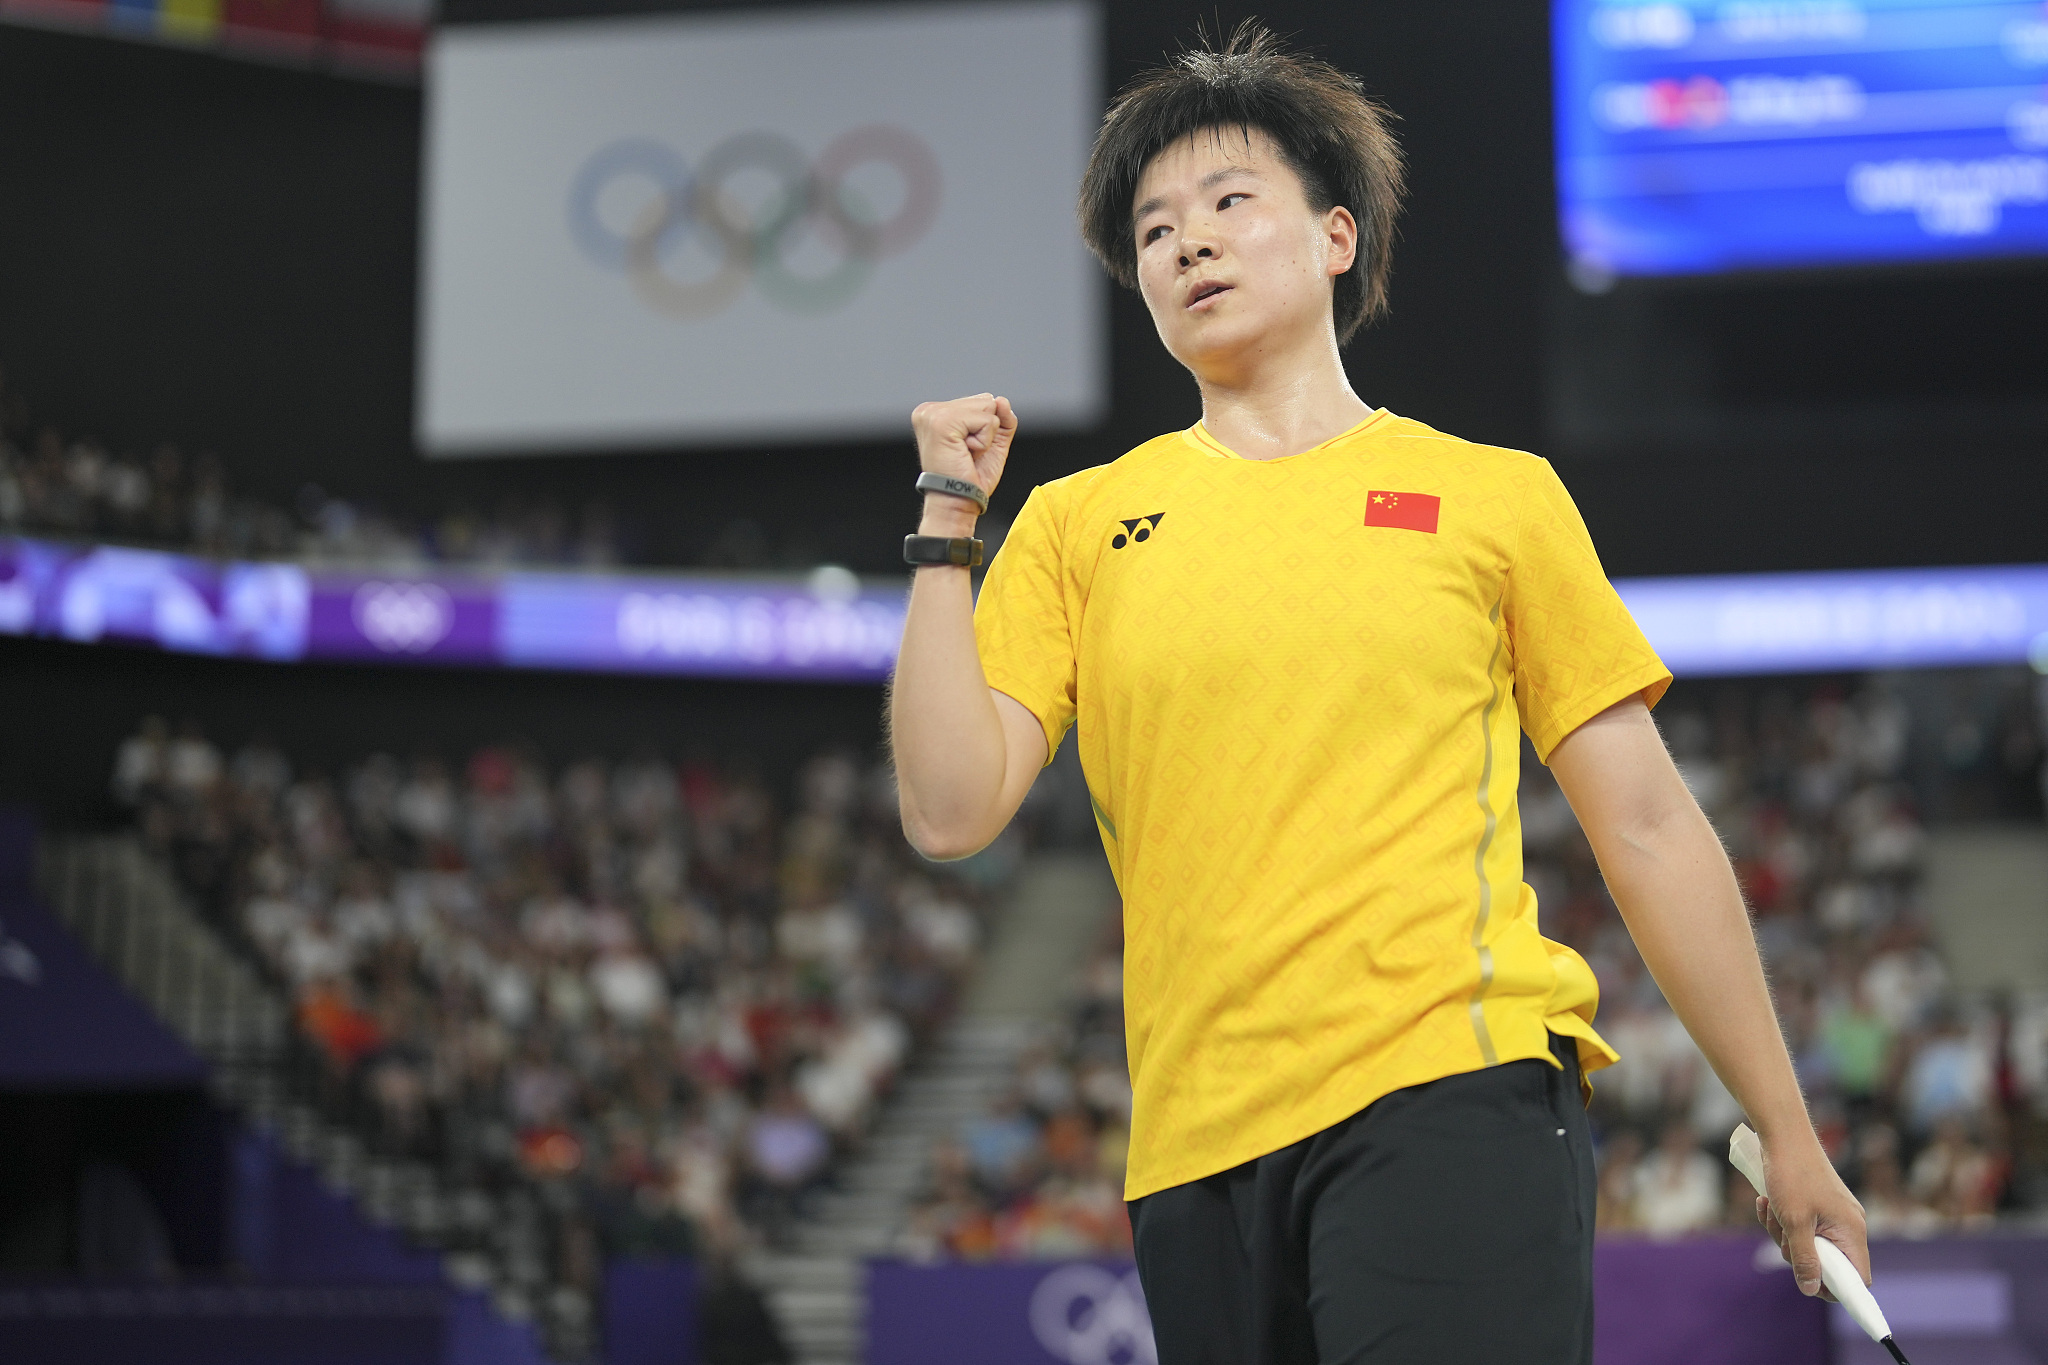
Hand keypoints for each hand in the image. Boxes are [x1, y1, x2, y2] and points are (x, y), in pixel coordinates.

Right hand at [911, 393, 1016, 500]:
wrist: (957, 501)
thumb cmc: (970, 477)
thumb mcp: (992, 442)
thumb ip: (1001, 418)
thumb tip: (1002, 400)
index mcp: (936, 412)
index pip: (981, 401)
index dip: (984, 428)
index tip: (966, 449)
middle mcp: (930, 409)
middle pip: (985, 400)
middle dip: (985, 430)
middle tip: (967, 453)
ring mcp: (934, 414)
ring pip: (987, 408)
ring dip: (985, 437)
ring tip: (965, 453)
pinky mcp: (942, 422)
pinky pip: (986, 421)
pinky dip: (984, 442)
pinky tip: (966, 453)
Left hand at [1755, 1135, 1870, 1298]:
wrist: (1782, 1134)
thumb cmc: (1791, 1174)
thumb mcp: (1794, 1222)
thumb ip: (1805, 1259)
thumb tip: (1811, 1289)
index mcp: (1852, 1231)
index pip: (1857, 1277)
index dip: (1836, 1288)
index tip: (1809, 1285)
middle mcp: (1847, 1224)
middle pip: (1826, 1262)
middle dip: (1795, 1252)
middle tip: (1781, 1234)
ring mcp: (1832, 1213)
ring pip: (1807, 1243)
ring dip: (1782, 1232)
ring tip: (1771, 1208)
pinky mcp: (1815, 1204)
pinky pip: (1798, 1225)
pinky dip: (1779, 1218)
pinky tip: (1765, 1201)